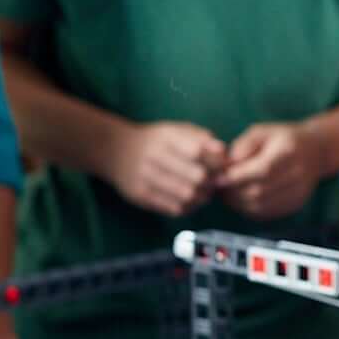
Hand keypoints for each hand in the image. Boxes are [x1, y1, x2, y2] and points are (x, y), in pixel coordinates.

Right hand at [108, 122, 226, 216]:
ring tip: (204, 192)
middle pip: (196, 177)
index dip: (215, 162)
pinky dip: (188, 206)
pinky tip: (190, 200)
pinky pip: (174, 208)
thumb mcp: (175, 130)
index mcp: (165, 136)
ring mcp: (144, 177)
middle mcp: (153, 156)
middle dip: (211, 182)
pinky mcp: (140, 195)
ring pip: (187, 195)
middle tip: (214, 182)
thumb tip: (223, 152)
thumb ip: (201, 138)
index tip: (220, 166)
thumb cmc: (156, 141)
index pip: (198, 152)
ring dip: (202, 197)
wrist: (115, 150)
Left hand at [220, 122, 325, 221]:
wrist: (314, 151)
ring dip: (238, 203)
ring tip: (226, 194)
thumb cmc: (282, 139)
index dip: (237, 177)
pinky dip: (249, 209)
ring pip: (262, 205)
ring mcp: (298, 192)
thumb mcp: (261, 132)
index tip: (218, 178)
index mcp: (289, 151)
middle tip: (218, 187)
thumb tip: (225, 165)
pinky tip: (241, 200)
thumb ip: (242, 146)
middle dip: (234, 191)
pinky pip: (267, 212)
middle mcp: (298, 173)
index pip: (262, 169)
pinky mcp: (295, 204)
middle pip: (260, 190)